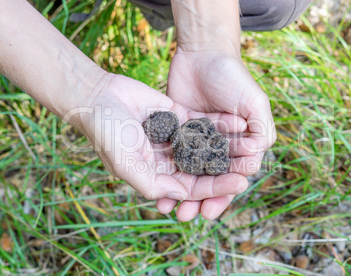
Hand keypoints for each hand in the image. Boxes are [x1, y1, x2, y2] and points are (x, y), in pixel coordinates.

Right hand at [75, 73, 248, 207]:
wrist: (98, 97)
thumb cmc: (106, 134)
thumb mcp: (126, 165)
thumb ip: (151, 183)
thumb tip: (181, 196)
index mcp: (158, 176)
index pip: (192, 187)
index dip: (215, 187)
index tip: (239, 183)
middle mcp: (169, 159)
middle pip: (204, 168)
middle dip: (227, 168)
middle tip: (252, 166)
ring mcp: (175, 137)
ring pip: (207, 145)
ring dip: (228, 147)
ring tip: (252, 146)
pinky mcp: (178, 116)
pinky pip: (202, 122)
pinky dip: (219, 123)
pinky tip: (238, 123)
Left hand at [156, 50, 276, 220]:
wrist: (202, 54)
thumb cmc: (232, 76)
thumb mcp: (254, 100)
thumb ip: (261, 129)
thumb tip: (255, 161)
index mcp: (241, 143)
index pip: (234, 176)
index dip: (223, 194)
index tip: (211, 209)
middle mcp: (220, 145)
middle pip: (211, 179)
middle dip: (201, 200)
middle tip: (189, 216)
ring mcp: (198, 140)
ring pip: (191, 173)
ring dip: (183, 192)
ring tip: (172, 209)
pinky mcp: (180, 132)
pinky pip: (175, 157)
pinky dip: (169, 172)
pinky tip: (159, 186)